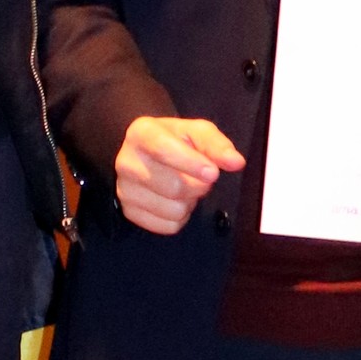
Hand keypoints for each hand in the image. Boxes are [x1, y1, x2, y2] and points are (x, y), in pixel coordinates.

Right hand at [114, 116, 244, 235]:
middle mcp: (126, 161)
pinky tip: (174, 201)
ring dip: (189, 203)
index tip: (213, 173)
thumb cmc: (175, 140)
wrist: (148, 153)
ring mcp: (124, 189)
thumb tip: (235, 162)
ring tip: (185, 188)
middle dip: (198, 186)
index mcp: (142, 133)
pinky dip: (180, 218)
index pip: (164, 150)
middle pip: (174, 187)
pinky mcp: (129, 211)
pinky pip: (168, 227)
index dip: (191, 164)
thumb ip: (216, 144)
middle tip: (200, 178)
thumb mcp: (196, 132)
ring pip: (174, 210)